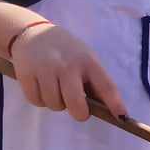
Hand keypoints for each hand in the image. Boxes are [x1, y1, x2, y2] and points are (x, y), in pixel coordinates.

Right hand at [9, 22, 125, 120]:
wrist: (32, 33)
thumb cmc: (65, 51)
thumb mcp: (84, 57)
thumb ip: (93, 79)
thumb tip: (105, 107)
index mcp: (87, 61)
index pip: (105, 85)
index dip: (114, 102)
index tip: (122, 116)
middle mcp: (67, 65)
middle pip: (76, 103)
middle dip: (79, 113)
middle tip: (78, 110)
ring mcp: (46, 69)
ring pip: (54, 105)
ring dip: (56, 103)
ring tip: (55, 88)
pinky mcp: (27, 74)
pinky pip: (36, 101)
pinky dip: (39, 99)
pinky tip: (41, 86)